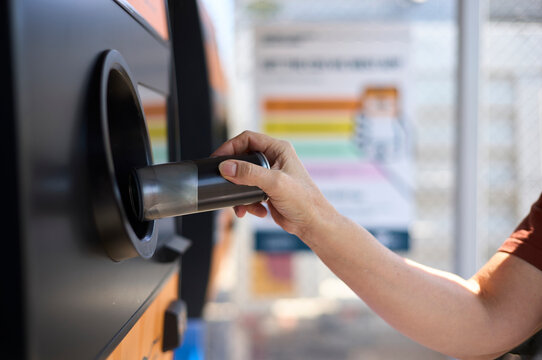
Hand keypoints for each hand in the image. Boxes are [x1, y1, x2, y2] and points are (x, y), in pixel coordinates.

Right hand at [211, 131, 334, 238]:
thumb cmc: (303, 200)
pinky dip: (247, 203)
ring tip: (242, 207)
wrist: (311, 223)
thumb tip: (226, 167)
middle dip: (233, 174)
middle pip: (242, 158)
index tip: (217, 159)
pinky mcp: (266, 190)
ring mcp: (269, 175)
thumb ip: (249, 173)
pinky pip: (247, 192)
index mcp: (278, 149)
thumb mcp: (274, 183)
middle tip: (221, 182)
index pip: (247, 139)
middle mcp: (273, 159)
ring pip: (242, 178)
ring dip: (238, 193)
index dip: (230, 147)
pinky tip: (257, 212)